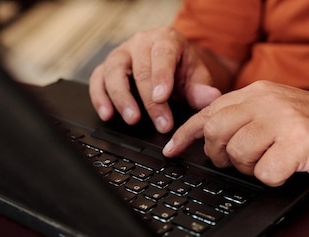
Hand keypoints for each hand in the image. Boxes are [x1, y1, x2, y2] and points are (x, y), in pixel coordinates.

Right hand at [89, 26, 221, 132]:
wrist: (170, 66)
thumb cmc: (182, 70)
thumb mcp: (197, 77)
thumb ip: (202, 89)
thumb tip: (211, 98)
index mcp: (165, 40)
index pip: (162, 55)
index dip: (161, 77)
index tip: (162, 97)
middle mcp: (140, 43)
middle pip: (139, 69)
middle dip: (149, 100)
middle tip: (160, 124)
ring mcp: (121, 54)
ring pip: (113, 71)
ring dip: (120, 98)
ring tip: (132, 119)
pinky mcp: (106, 68)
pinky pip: (97, 80)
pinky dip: (99, 98)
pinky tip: (107, 114)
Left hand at [163, 80, 308, 185]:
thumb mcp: (278, 113)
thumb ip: (246, 118)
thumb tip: (207, 136)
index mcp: (258, 93)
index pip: (209, 111)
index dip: (186, 133)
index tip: (171, 150)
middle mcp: (268, 101)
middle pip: (216, 132)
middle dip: (220, 155)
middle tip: (236, 162)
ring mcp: (284, 120)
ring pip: (238, 153)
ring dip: (249, 168)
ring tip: (270, 162)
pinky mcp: (299, 142)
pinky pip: (265, 172)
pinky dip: (273, 178)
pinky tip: (288, 168)